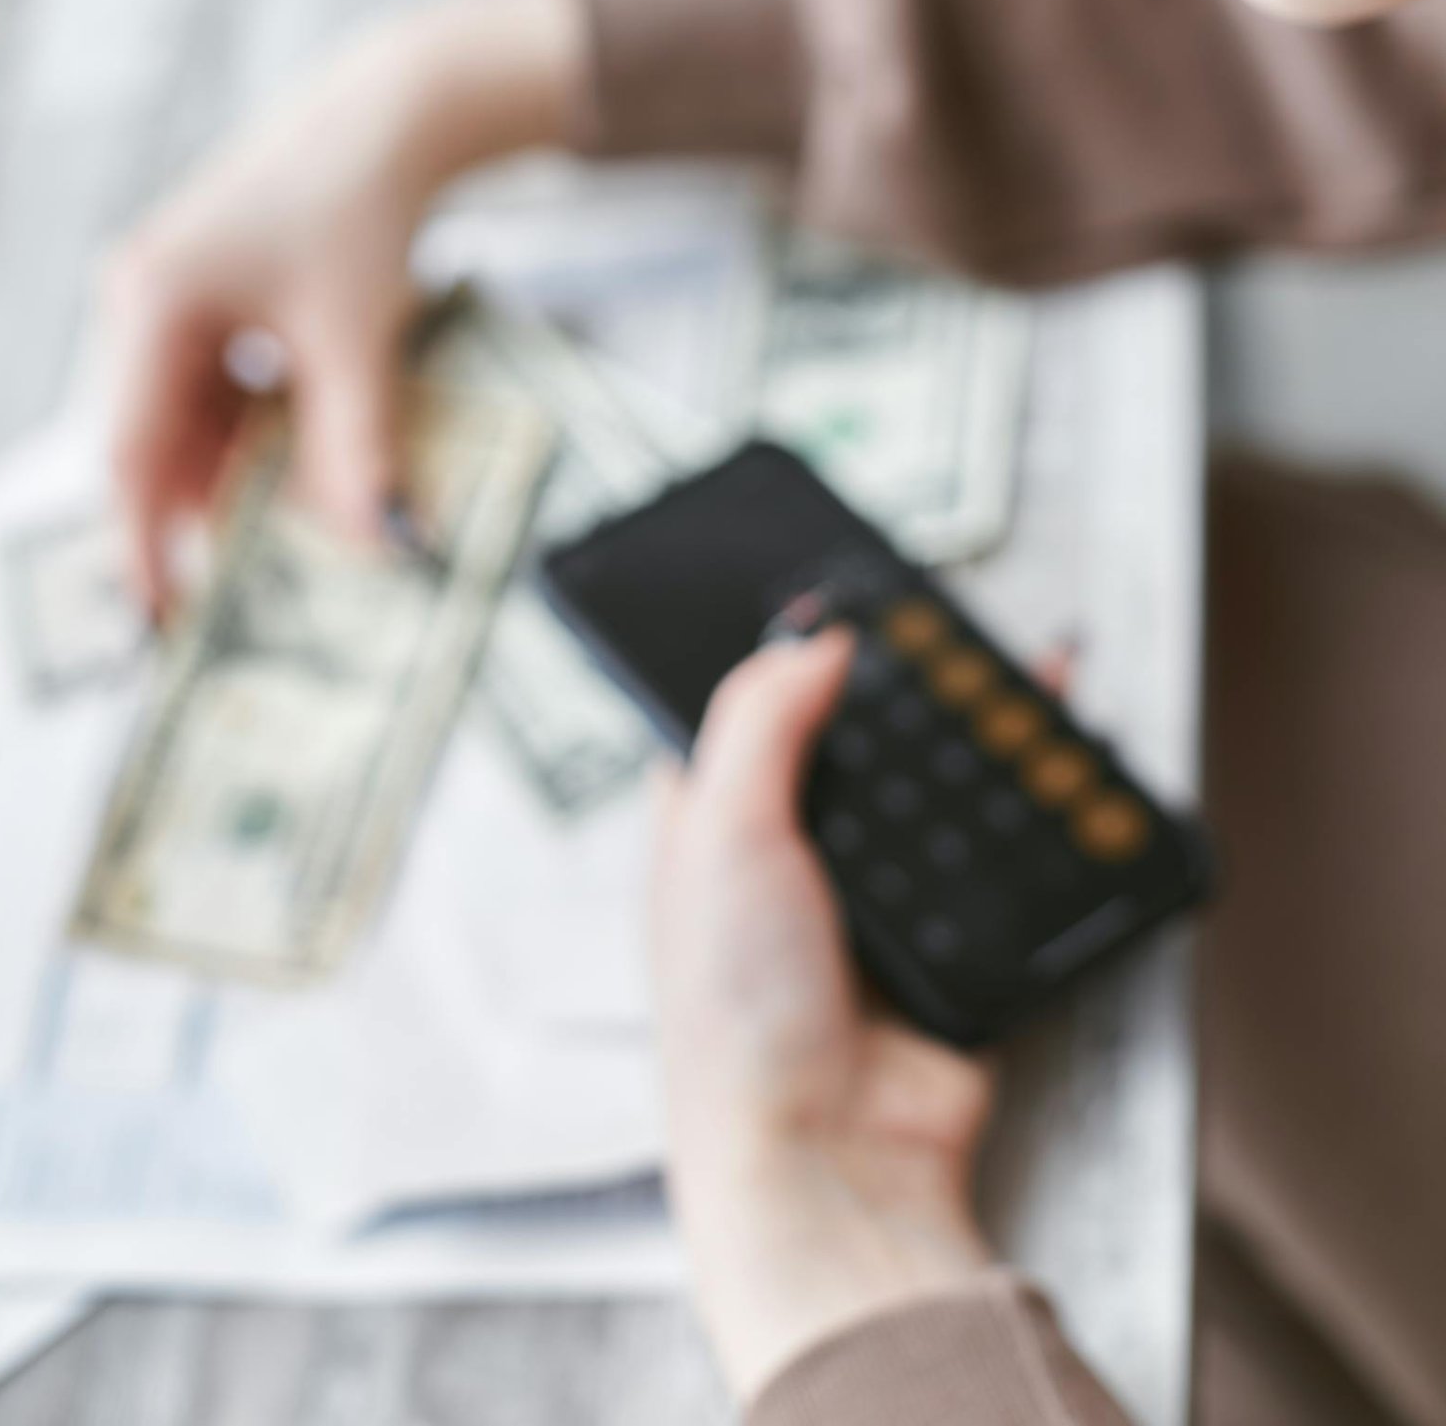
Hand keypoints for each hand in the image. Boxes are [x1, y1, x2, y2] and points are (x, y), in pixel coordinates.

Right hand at [103, 0, 585, 613]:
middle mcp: (141, 301)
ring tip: (282, 547)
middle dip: (198, 518)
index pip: (131, 452)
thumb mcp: (355, 340)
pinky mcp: (210, 300)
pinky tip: (302, 471)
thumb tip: (379, 545)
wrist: (390, 116)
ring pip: (188, 423)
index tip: (163, 621)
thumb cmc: (359, 207)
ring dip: (234, 478)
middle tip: (237, 604)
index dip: (146, 543)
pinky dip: (254, 436)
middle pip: (153, 442)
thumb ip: (356, 448)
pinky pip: (216, 392)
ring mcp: (171, 299)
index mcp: (151, 303)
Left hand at [653, 630, 994, 1405]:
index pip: (748, 714)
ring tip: (1022, 672)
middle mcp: (787, 864)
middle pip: (855, 748)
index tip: (849, 598)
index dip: (795, 657)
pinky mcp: (946, 951)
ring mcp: (870, 910)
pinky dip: (1022, 817)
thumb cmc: (737, 1013)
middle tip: (955, 627)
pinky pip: (990, 864)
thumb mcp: (721, 832)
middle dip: (906, 692)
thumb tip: (814, 638)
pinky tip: (1051, 766)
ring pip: (931, 796)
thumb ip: (759, 720)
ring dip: (975, 742)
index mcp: (709, 830)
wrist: (829, 1161)